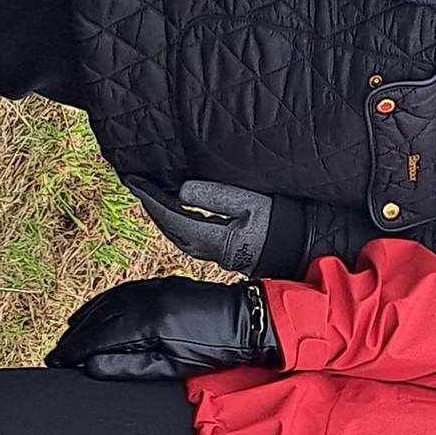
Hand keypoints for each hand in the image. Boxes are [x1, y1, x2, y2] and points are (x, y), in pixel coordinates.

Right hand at [48, 276, 277, 381]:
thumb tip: (90, 368)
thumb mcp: (173, 367)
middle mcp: (144, 300)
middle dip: (74, 338)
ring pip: (106, 304)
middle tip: (56, 356)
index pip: (97, 337)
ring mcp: (151, 288)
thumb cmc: (215, 350)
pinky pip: (121, 293)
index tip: (54, 363)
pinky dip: (103, 305)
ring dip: (84, 321)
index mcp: (146, 323)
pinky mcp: (159, 283)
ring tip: (69, 339)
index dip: (72, 351)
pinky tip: (95, 314)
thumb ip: (130, 367)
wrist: (248, 321)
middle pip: (97, 319)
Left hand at [128, 179, 275, 273]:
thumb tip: (181, 192)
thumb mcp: (248, 203)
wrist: (302, 247)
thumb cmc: (280, 224)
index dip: (149, 198)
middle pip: (169, 227)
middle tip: (136, 185)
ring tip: (151, 195)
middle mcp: (208, 249)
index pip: (170, 216)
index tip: (133, 181)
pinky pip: (188, 235)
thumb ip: (213, 197)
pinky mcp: (221, 251)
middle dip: (151, 206)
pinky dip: (175, 220)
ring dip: (162, 214)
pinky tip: (175, 211)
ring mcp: (214, 253)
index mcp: (212, 237)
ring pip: (177, 233)